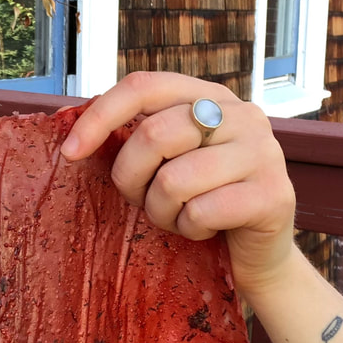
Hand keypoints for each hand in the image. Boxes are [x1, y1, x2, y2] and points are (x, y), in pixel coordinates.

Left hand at [60, 72, 297, 297]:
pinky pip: (200, 212)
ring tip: (180, 218)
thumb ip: (141, 137)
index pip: (144, 85)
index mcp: (211, 96)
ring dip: (162, 211)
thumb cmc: (202, 203)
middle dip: (132, 178)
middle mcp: (242, 114)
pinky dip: (190, 229)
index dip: (100, 115)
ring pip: (174, 180)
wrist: (257, 257)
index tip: (69, 151)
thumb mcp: (170, 160)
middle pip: (154, 134)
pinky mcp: (273, 194)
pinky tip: (206, 230)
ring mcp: (263, 152)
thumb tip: (71, 129)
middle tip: (143, 201)